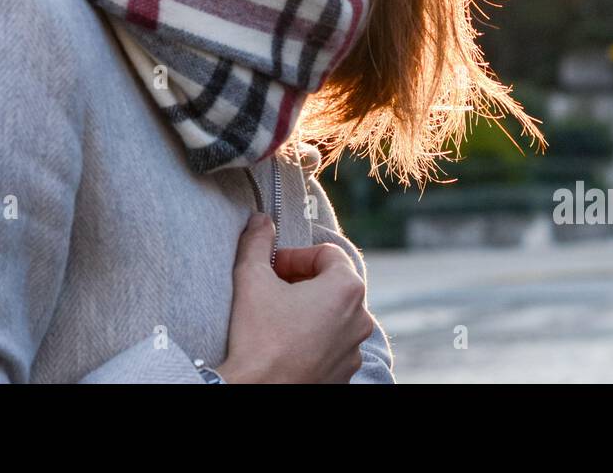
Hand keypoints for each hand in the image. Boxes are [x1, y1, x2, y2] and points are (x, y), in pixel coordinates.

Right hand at [216, 213, 374, 382]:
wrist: (257, 392)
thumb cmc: (259, 337)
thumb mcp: (252, 278)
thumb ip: (258, 242)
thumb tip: (261, 220)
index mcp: (346, 288)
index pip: (327, 254)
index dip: (297, 256)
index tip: (274, 267)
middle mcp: (361, 318)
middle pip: (334, 284)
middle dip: (304, 281)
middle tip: (274, 288)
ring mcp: (355, 349)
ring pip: (335, 315)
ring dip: (310, 309)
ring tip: (278, 316)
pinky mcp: (345, 373)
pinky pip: (333, 344)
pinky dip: (315, 337)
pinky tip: (286, 343)